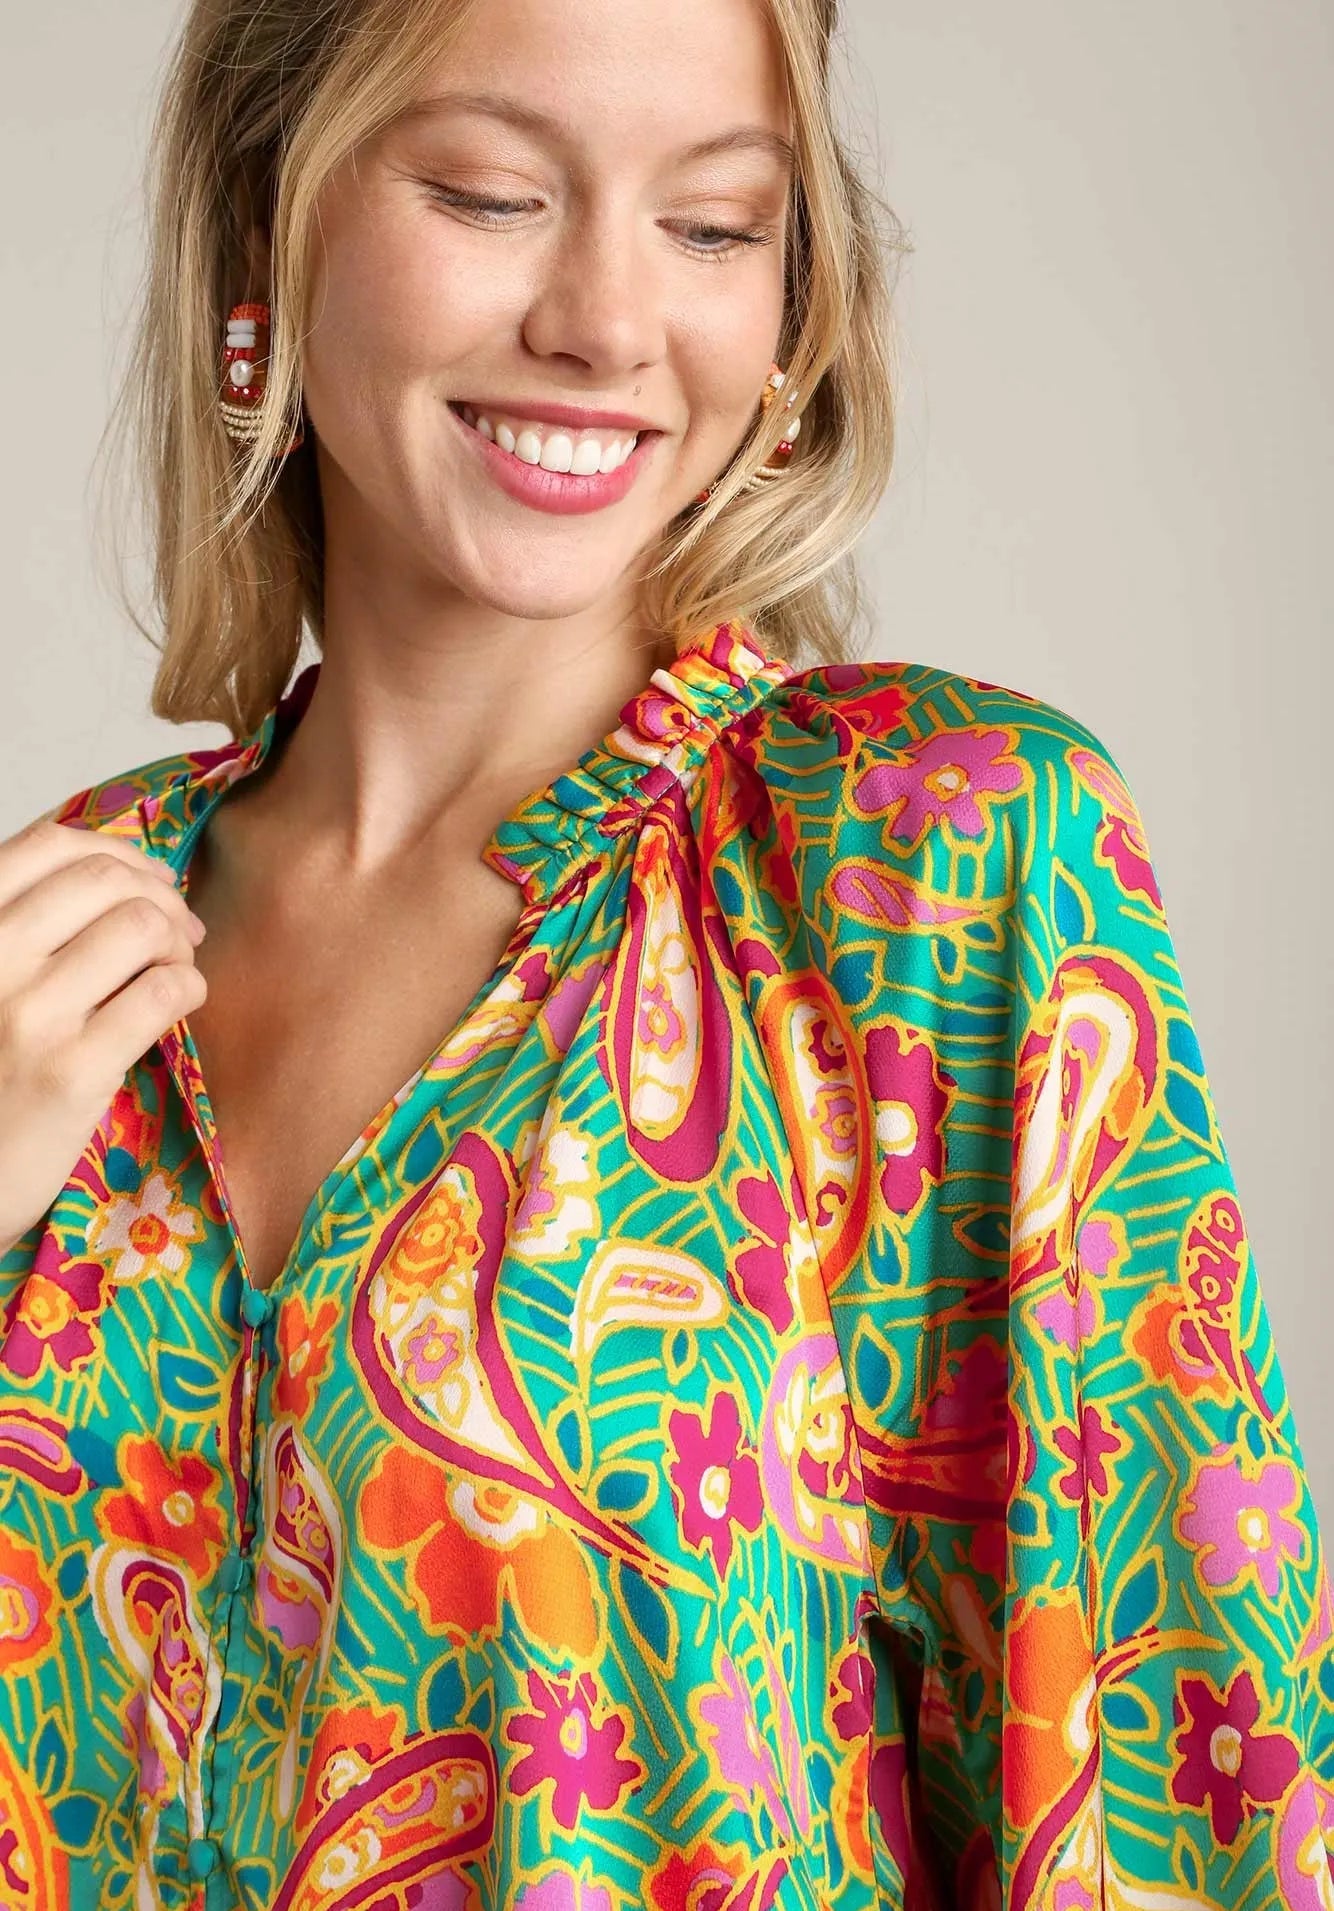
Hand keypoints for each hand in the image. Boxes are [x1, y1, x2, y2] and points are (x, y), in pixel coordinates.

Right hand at [0, 815, 208, 1258]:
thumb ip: (27, 924)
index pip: (52, 844)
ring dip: (179, 946)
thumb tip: (129, 874)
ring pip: (142, 927)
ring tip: (172, 976)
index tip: (152, 884)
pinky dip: (189, 988)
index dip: (121, 855)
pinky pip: (163, 992)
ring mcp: (25, 1013)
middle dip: (163, 900)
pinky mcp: (70, 1070)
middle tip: (181, 936)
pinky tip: (179, 1007)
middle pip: (107, 880)